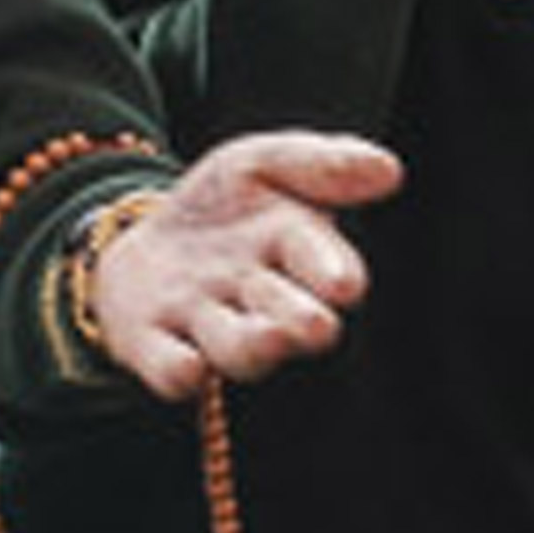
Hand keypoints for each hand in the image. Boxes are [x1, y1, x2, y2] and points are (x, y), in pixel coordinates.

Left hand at [87, 128, 402, 394]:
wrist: (145, 230)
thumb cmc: (224, 203)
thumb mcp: (264, 162)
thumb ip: (321, 163)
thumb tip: (388, 168)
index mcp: (296, 251)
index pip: (325, 267)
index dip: (332, 273)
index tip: (343, 283)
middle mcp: (256, 299)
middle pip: (287, 316)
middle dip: (299, 320)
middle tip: (313, 326)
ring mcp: (204, 325)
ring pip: (236, 346)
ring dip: (253, 345)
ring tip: (267, 337)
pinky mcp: (155, 346)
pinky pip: (168, 366)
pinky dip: (177, 369)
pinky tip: (187, 367)